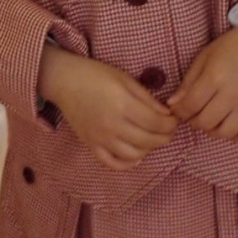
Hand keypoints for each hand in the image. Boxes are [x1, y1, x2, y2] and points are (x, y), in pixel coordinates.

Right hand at [39, 46, 177, 170]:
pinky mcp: (91, 144)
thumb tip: (167, 115)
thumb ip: (147, 98)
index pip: (158, 123)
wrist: (63, 80)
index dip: (171, 124)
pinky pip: (113, 163)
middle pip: (150, 141)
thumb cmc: (95, 74)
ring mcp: (101, 137)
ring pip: (135, 155)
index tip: (173, 119)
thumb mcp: (125, 79)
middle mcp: (112, 125)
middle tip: (166, 129)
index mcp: (123, 104)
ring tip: (149, 138)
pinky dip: (127, 163)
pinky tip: (134, 153)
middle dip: (165, 136)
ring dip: (149, 149)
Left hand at [168, 11, 237, 144]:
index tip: (177, 109)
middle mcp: (233, 94)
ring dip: (213, 131)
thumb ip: (187, 83)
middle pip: (206, 122)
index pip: (190, 105)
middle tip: (192, 115)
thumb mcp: (203, 59)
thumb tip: (172, 104)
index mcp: (214, 78)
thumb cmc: (230, 48)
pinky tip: (229, 127)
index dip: (179, 111)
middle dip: (193, 121)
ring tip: (209, 121)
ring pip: (226, 132)